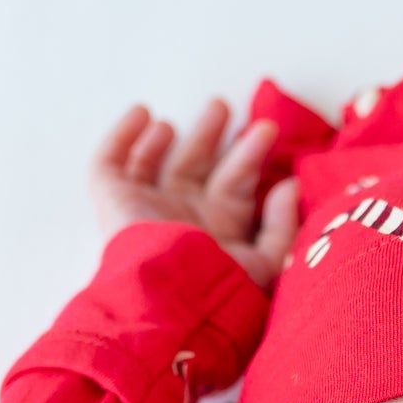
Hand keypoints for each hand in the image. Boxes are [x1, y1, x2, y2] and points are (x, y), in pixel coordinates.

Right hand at [89, 98, 298, 292]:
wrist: (168, 296)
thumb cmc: (219, 286)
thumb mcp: (266, 263)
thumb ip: (281, 227)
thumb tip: (290, 186)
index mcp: (218, 234)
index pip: (235, 188)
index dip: (250, 158)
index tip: (266, 130)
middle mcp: (183, 219)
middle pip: (197, 169)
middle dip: (210, 137)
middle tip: (222, 106)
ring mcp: (147, 208)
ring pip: (157, 162)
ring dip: (169, 137)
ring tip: (179, 114)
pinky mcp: (114, 200)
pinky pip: (111, 162)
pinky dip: (123, 136)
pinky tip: (142, 113)